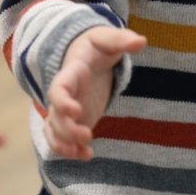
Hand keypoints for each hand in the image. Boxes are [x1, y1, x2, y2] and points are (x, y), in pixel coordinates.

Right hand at [45, 26, 145, 159]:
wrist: (87, 57)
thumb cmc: (97, 47)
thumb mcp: (107, 40)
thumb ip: (121, 40)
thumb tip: (141, 41)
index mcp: (70, 74)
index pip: (57, 89)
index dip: (61, 102)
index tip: (76, 111)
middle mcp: (64, 95)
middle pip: (54, 116)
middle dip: (67, 130)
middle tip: (88, 135)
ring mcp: (66, 111)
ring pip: (54, 132)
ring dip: (65, 145)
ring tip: (86, 152)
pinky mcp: (73, 121)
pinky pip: (62, 139)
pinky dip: (70, 150)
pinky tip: (87, 155)